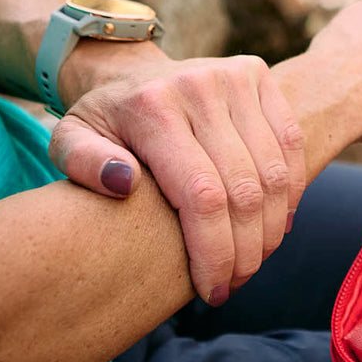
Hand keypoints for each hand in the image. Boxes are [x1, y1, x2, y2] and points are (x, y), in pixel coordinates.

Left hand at [49, 51, 304, 304]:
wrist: (129, 71)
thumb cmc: (105, 124)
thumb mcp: (70, 141)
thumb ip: (83, 164)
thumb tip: (123, 183)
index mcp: (152, 107)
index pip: (202, 195)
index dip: (215, 251)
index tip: (211, 290)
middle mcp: (199, 85)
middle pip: (244, 190)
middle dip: (246, 250)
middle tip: (235, 283)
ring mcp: (234, 77)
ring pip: (274, 173)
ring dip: (270, 229)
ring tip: (254, 260)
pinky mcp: (258, 75)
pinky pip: (290, 145)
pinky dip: (290, 193)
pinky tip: (275, 225)